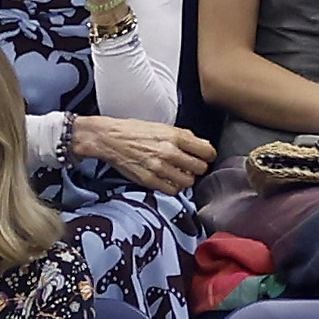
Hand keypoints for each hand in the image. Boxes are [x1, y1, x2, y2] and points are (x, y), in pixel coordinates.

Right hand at [72, 115, 214, 193]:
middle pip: (200, 169)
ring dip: (186, 179)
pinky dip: (173, 187)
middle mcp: (168, 152)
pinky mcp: (149, 180)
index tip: (205, 157)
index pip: (207, 151)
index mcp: (174, 136)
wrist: (110, 139)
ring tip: (179, 174)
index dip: (208, 156)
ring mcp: (159, 167)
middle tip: (191, 167)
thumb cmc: (135, 131)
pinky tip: (168, 180)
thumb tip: (203, 146)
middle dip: (198, 168)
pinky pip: (172, 191)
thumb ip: (185, 137)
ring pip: (188, 182)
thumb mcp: (163, 127)